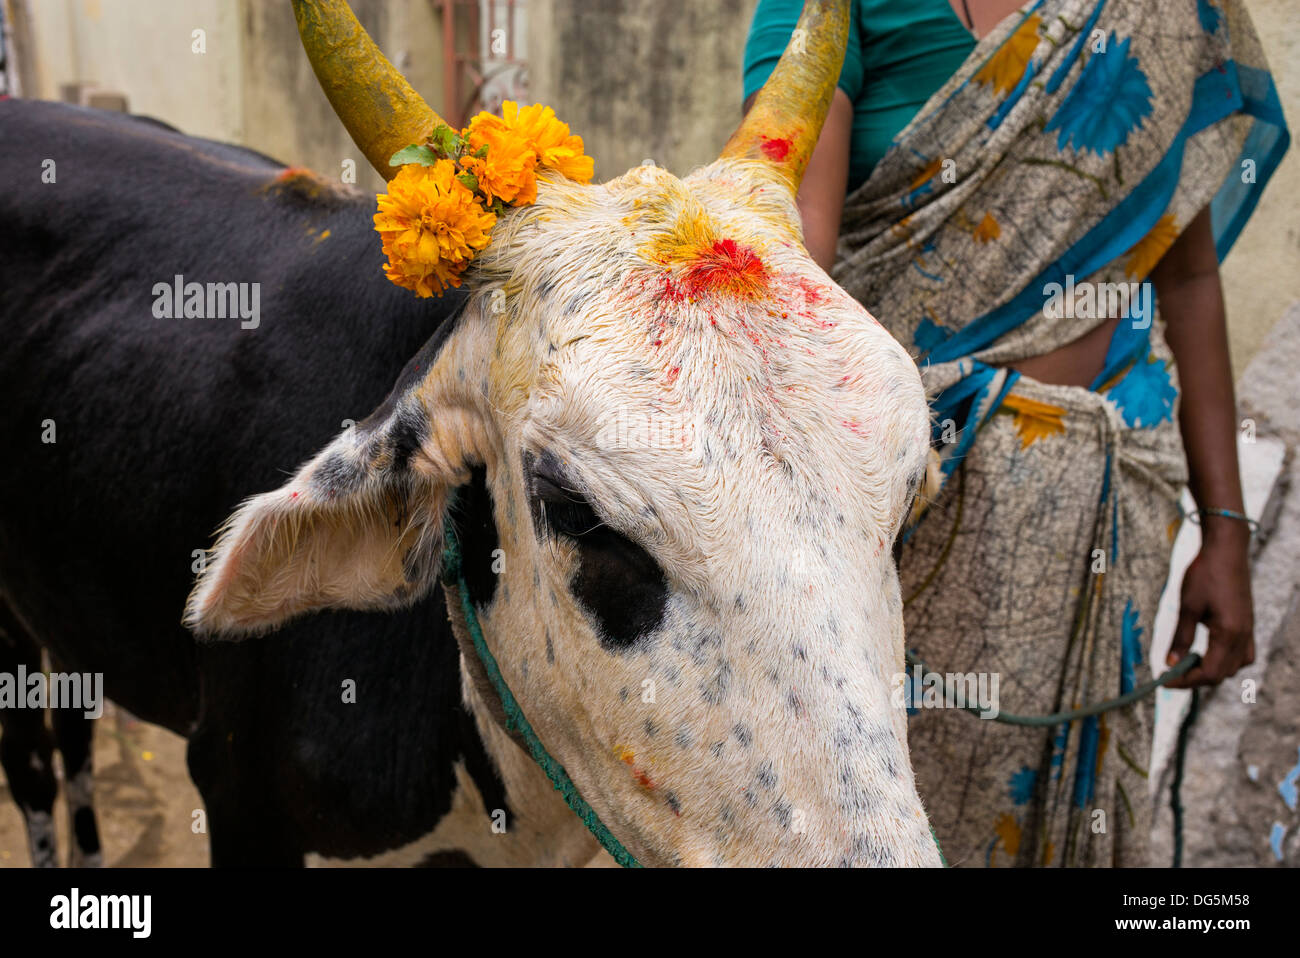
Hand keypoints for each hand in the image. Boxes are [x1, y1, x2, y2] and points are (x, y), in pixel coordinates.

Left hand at [1164, 521, 1254, 688]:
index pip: (1209, 673)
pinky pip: (1242, 654)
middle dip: (1196, 678)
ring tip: (1187, 662)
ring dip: (1212, 670)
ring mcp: (1248, 630)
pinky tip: (1207, 651)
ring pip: (1234, 666)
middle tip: (1171, 672)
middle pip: (1222, 673)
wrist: (1226, 550)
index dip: (1185, 681)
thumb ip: (1181, 638)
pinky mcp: (1247, 624)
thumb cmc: (1205, 574)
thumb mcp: (1187, 607)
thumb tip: (1170, 662)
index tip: (1164, 680)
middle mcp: (1243, 636)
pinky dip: (1225, 660)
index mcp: (1229, 634)